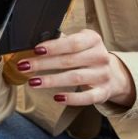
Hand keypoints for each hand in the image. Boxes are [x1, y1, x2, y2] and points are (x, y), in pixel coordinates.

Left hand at [13, 28, 134, 107]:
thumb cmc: (87, 54)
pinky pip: (87, 97)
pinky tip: (57, 97)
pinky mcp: (103, 92)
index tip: (36, 50)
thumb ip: (61, 40)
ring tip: (33, 82)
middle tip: (24, 66)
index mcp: (93, 40)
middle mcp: (100, 56)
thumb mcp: (79, 41)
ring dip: (51, 80)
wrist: (113, 73)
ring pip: (75, 78)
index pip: (72, 43)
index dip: (53, 47)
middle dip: (44, 64)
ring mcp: (103, 75)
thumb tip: (35, 41)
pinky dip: (72, 98)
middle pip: (69, 61)